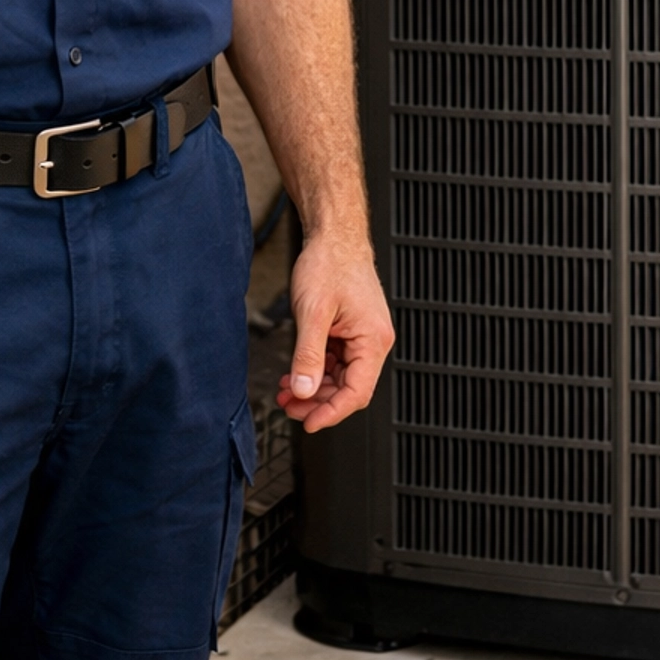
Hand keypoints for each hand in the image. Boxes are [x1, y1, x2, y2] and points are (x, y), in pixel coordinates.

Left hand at [277, 227, 393, 433]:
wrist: (333, 235)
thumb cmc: (329, 264)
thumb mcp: (313, 312)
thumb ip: (308, 355)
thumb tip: (303, 390)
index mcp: (373, 340)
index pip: (356, 393)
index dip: (331, 413)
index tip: (307, 423)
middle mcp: (372, 341)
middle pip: (348, 389)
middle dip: (317, 402)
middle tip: (288, 407)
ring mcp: (362, 336)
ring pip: (339, 378)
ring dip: (313, 388)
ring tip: (286, 392)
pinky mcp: (350, 331)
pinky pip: (335, 362)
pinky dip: (315, 370)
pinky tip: (295, 374)